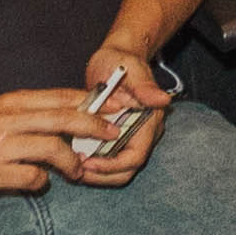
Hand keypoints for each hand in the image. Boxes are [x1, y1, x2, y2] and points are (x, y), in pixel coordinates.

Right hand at [0, 88, 125, 206]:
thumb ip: (26, 115)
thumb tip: (66, 119)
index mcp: (11, 103)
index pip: (63, 97)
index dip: (94, 102)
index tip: (118, 108)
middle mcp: (7, 119)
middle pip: (65, 118)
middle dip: (96, 127)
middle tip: (113, 135)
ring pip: (53, 147)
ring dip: (72, 161)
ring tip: (79, 171)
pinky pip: (30, 176)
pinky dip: (41, 181)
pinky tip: (39, 184)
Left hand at [64, 44, 173, 181]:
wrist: (113, 59)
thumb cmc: (120, 61)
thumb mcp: (129, 70)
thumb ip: (144, 87)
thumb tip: (162, 100)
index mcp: (149, 119)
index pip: (135, 156)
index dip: (111, 166)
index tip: (86, 162)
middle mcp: (144, 132)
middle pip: (127, 169)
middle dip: (102, 175)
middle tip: (76, 170)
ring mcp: (131, 136)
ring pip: (117, 169)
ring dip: (96, 172)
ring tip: (73, 164)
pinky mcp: (118, 137)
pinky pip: (108, 159)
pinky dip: (93, 163)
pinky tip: (74, 156)